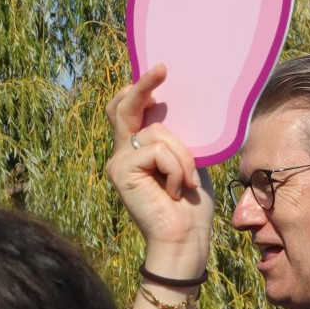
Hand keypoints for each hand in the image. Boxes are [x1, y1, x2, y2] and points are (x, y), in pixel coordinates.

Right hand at [106, 65, 214, 278]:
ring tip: (186, 183)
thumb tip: (180, 110)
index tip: (160, 72)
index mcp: (138, 150)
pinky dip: (176, 167)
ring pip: (157, 132)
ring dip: (183, 156)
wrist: (182, 240)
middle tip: (162, 68)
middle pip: (126, 108)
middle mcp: (123, 153)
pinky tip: (175, 191)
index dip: (139, 90)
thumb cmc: (190, 207)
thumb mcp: (188, 163)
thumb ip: (178, 139)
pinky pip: (157, 149)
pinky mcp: (121, 170)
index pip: (129, 111)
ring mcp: (119, 161)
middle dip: (144, 86)